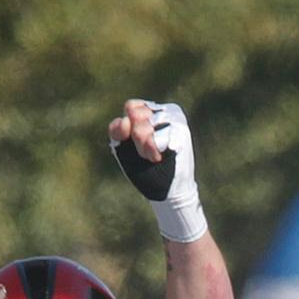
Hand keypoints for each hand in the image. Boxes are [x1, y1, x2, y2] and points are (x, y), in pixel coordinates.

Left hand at [110, 100, 206, 243]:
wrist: (166, 192)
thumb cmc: (145, 170)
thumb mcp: (123, 148)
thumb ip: (117, 130)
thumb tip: (125, 121)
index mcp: (152, 112)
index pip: (132, 106)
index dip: (126, 128)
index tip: (133, 143)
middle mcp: (166, 111)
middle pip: (137, 113)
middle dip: (136, 137)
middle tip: (145, 153)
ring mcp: (175, 120)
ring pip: (146, 123)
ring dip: (144, 145)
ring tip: (153, 157)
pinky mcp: (182, 131)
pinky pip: (157, 134)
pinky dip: (153, 149)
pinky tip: (158, 158)